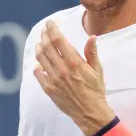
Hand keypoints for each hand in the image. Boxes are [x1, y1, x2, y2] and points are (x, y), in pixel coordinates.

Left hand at [33, 20, 114, 135]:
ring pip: (41, 58)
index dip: (52, 29)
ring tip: (41, 43)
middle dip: (44, 35)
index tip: (50, 23)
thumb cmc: (96, 90)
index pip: (58, 40)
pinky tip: (40, 62)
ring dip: (39, 47)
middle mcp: (62, 69)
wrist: (90, 112)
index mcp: (75, 62)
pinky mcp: (48, 89)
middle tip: (44, 30)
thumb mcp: (97, 70)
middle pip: (47, 46)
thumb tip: (92, 37)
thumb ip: (92, 53)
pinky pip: (38, 73)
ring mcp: (53, 79)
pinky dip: (38, 65)